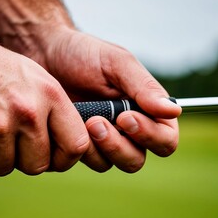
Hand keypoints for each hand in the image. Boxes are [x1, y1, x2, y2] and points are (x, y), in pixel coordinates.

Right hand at [0, 24, 89, 175]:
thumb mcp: (35, 77)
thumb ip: (53, 111)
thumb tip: (66, 147)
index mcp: (50, 95)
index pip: (75, 145)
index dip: (64, 159)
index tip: (52, 158)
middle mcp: (28, 110)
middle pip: (37, 165)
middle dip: (22, 159)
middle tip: (8, 139)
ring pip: (4, 168)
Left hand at [18, 27, 181, 172]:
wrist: (44, 54)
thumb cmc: (83, 53)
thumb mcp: (117, 63)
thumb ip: (144, 87)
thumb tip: (173, 110)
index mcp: (146, 108)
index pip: (165, 138)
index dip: (150, 135)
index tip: (125, 117)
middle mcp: (129, 129)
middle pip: (138, 159)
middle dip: (119, 146)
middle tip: (96, 122)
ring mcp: (105, 139)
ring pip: (113, 164)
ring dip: (99, 148)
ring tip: (84, 120)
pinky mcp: (82, 145)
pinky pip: (89, 161)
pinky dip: (81, 148)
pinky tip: (69, 125)